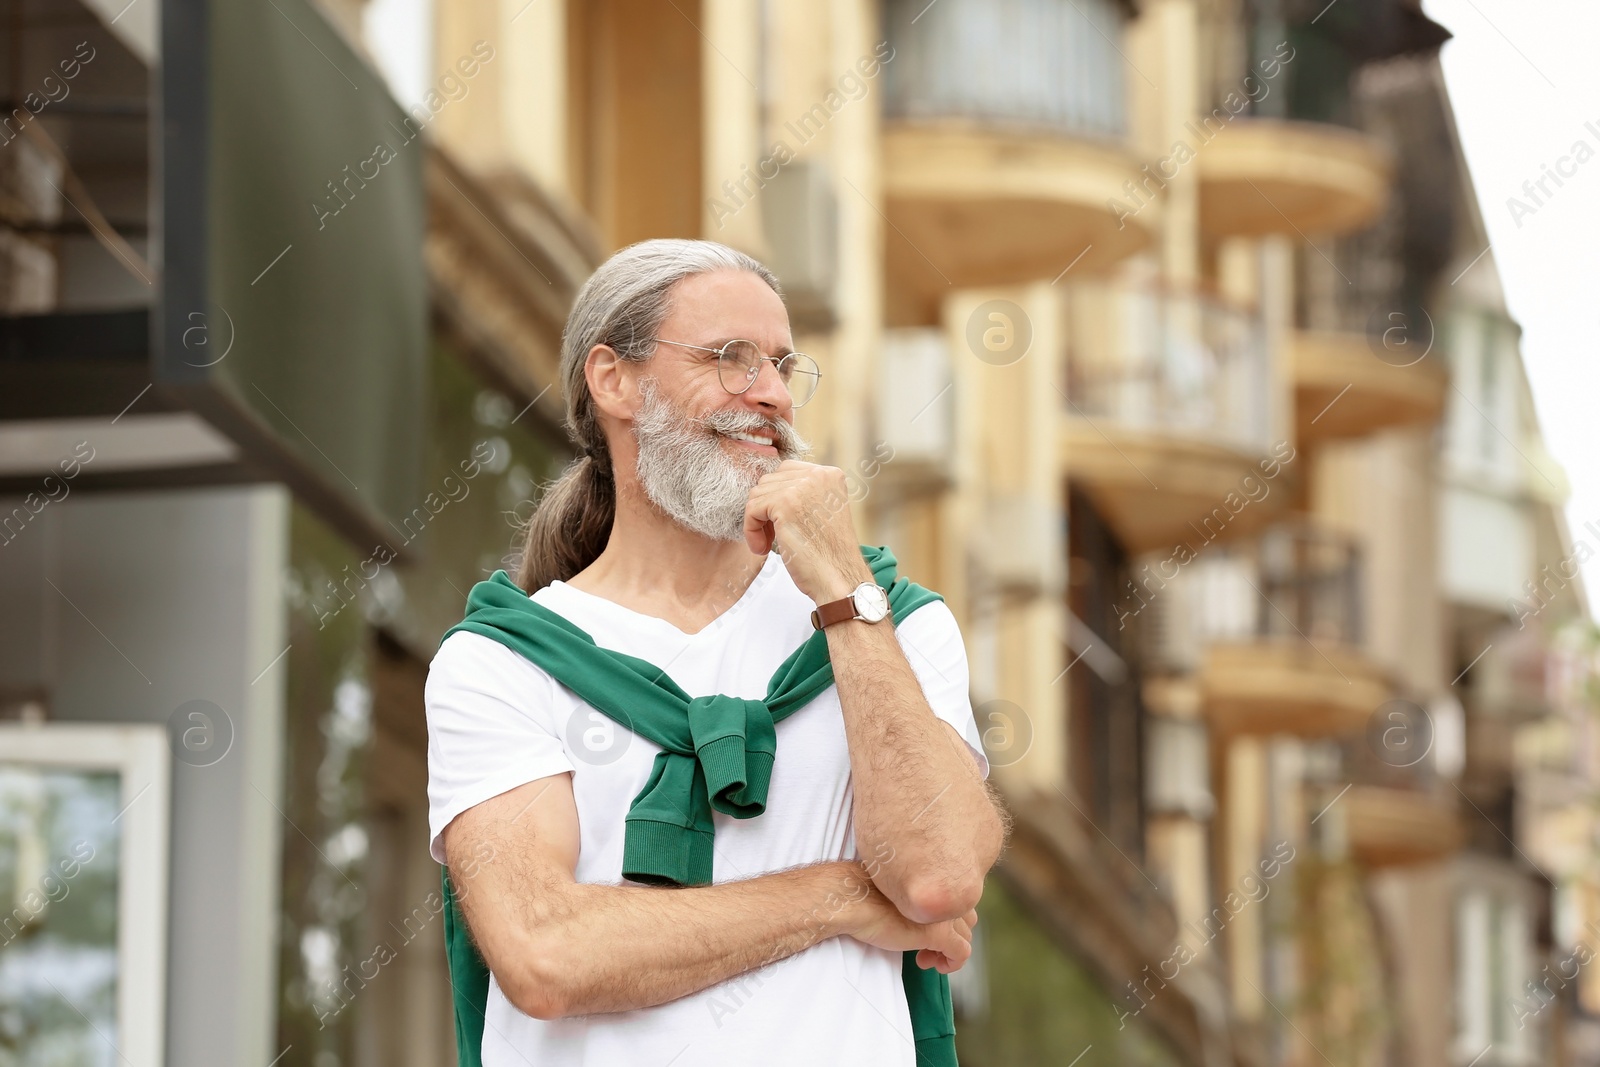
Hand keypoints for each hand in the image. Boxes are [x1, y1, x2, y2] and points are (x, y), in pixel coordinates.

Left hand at [743, 461, 873, 604]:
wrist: (838, 579)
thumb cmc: (828, 555)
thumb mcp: (822, 512)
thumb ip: (803, 494)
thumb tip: (767, 487)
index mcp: (830, 475)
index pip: (787, 471)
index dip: (777, 498)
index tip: (781, 524)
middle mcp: (818, 475)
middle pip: (769, 481)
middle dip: (765, 509)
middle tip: (773, 536)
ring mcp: (802, 487)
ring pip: (757, 494)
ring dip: (757, 522)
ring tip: (768, 544)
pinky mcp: (784, 503)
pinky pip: (751, 509)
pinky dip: (751, 531)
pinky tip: (763, 549)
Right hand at [839, 874, 976, 974]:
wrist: (849, 899)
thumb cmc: (860, 893)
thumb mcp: (892, 889)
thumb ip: (910, 895)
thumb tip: (909, 910)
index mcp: (933, 876)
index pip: (956, 897)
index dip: (945, 917)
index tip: (925, 927)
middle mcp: (942, 892)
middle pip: (966, 917)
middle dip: (951, 934)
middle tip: (926, 946)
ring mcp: (943, 913)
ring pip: (966, 937)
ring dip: (948, 951)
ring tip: (924, 958)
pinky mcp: (939, 934)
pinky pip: (961, 954)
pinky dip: (952, 964)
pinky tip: (931, 965)